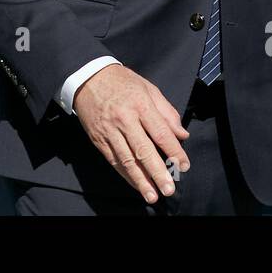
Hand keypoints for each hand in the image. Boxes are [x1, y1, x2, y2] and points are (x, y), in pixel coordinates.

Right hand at [72, 63, 189, 202]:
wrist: (88, 77)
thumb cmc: (122, 82)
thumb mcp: (149, 88)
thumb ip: (166, 112)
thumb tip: (182, 135)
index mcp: (141, 105)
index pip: (161, 133)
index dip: (174, 151)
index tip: (183, 165)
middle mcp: (125, 119)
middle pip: (143, 150)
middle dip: (157, 172)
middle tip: (169, 189)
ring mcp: (109, 131)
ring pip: (127, 160)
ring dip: (140, 180)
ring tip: (152, 195)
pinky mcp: (98, 139)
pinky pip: (113, 160)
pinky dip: (125, 174)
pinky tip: (135, 184)